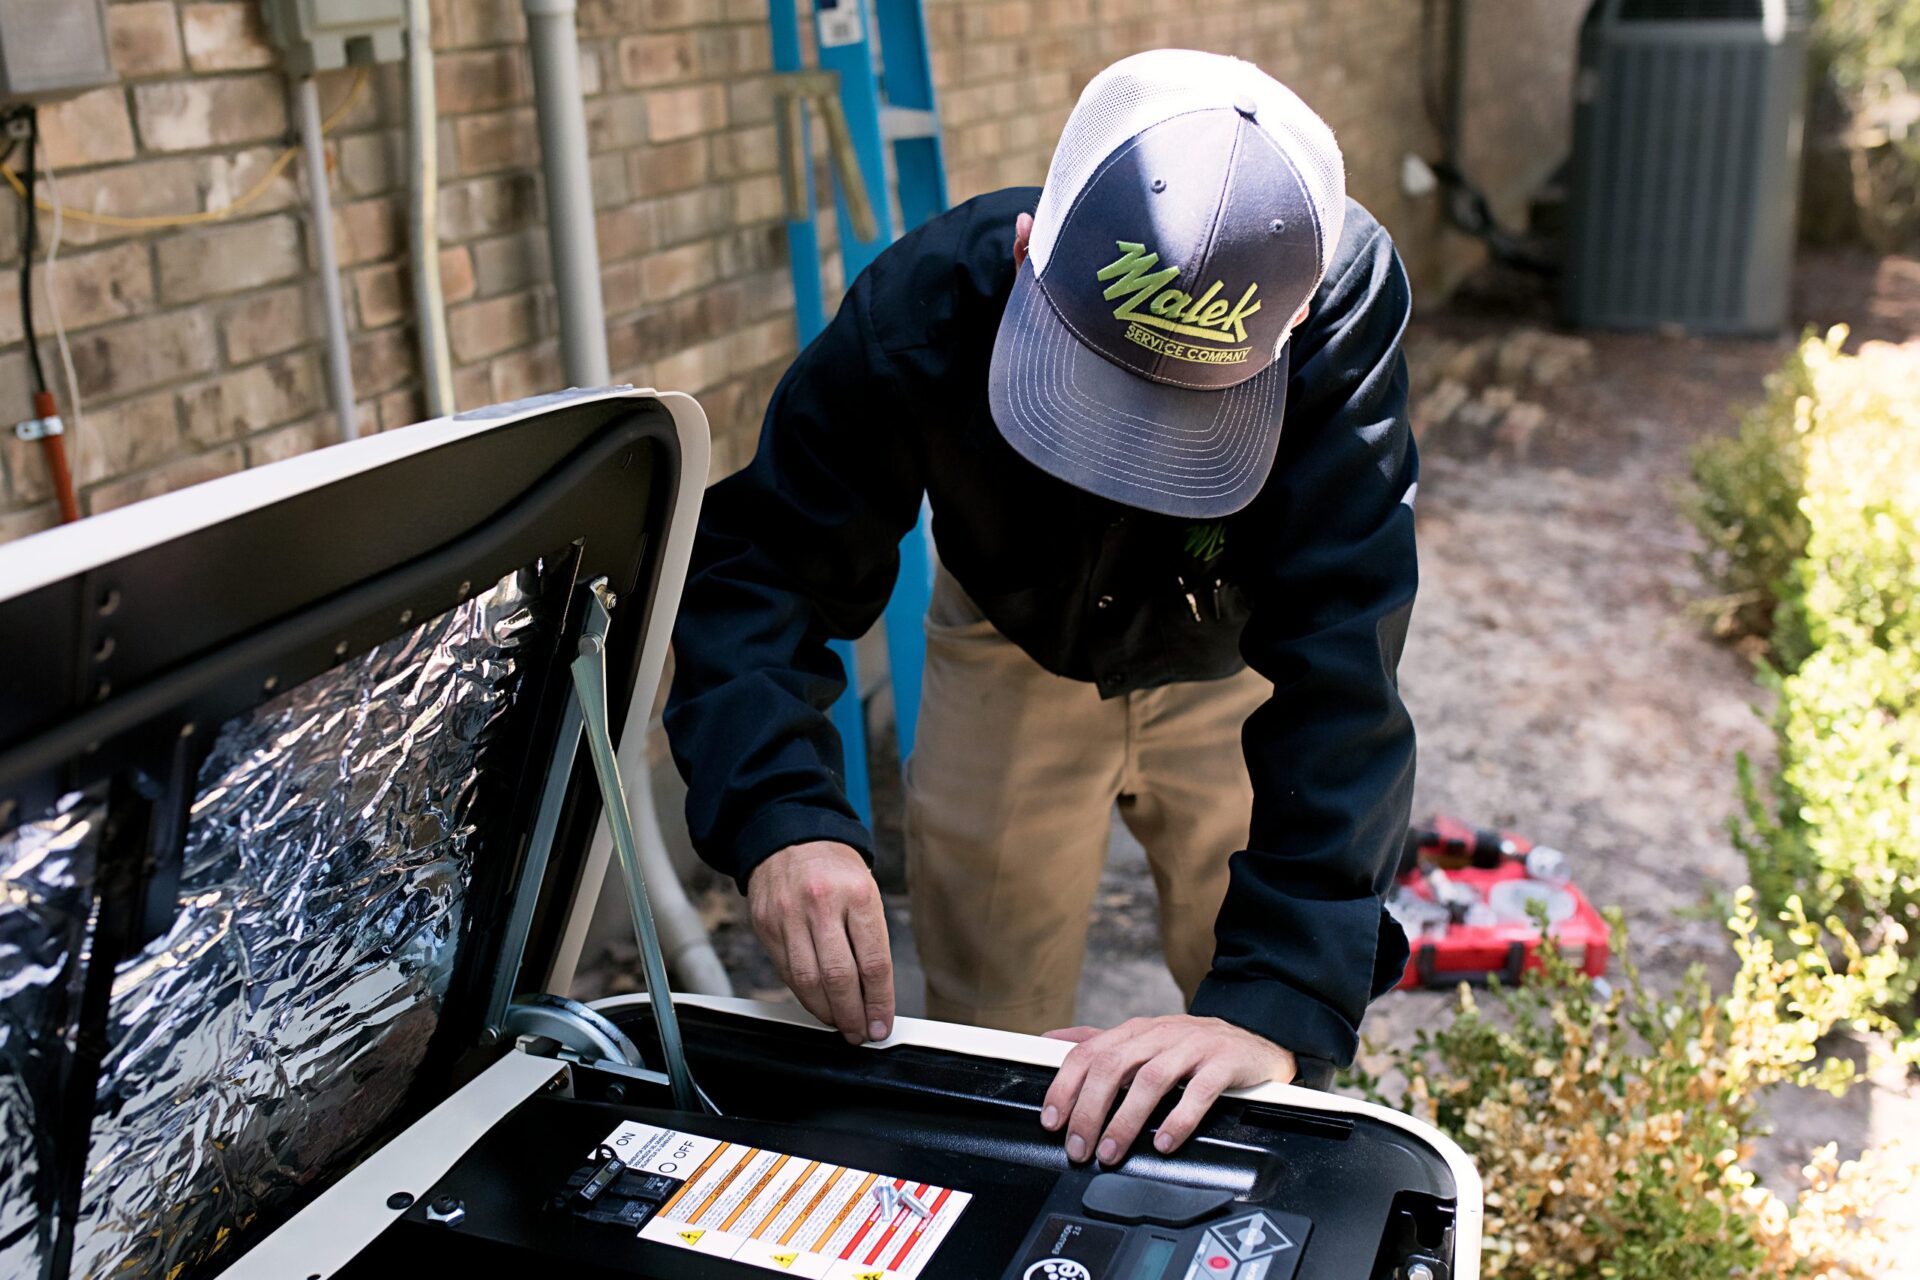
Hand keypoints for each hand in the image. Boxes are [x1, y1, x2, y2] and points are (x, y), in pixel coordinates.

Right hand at [747, 841, 894, 1044]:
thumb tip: (874, 993)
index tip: (881, 1025)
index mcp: (858, 894)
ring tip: (840, 1024)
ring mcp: (789, 915)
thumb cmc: (835, 868)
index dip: (879, 1002)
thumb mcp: (866, 891)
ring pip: (808, 981)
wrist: (790, 835)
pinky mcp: (766, 925)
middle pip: (839, 977)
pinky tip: (817, 1003)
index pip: (873, 962)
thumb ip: (869, 940)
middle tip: (860, 1033)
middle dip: (853, 1015)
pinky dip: (804, 995)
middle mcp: (822, 905)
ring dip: (827, 1012)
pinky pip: (786, 972)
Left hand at [1040, 1016, 1296, 1162]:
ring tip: (1112, 1152)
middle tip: (1080, 1147)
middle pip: (1113, 1067)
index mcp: (1135, 1031)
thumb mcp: (1144, 1038)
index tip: (1052, 1121)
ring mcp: (1193, 1047)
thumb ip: (1099, 1041)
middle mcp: (1160, 1035)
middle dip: (1089, 1110)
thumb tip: (1051, 1039)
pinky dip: (1179, 1119)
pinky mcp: (1224, 1062)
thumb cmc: (1193, 1045)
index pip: (1089, 1053)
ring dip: (1126, 1121)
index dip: (1065, 1087)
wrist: (1254, 1040)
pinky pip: (1199, 1090)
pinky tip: (1164, 1143)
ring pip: (1151, 1080)